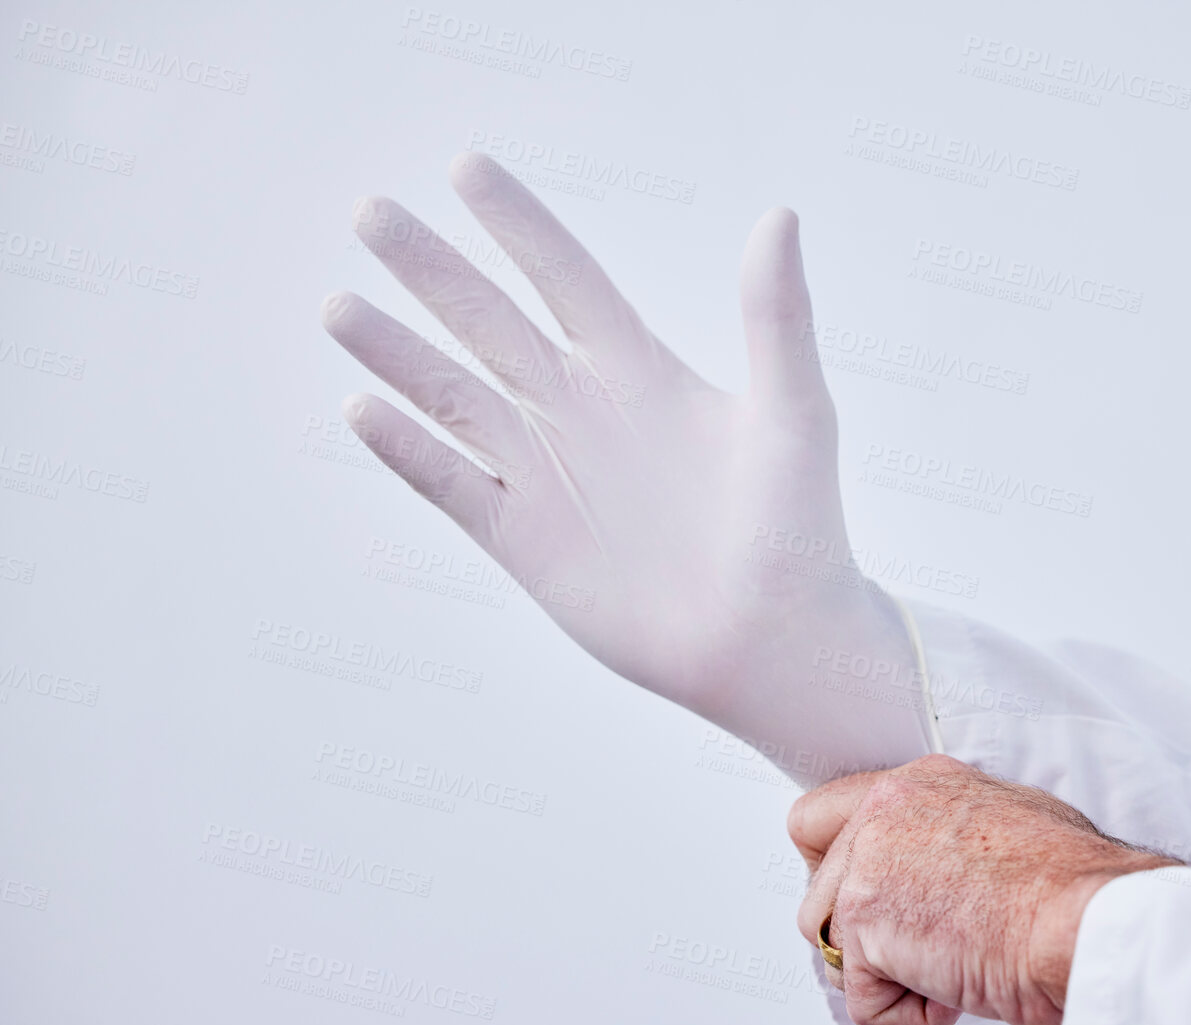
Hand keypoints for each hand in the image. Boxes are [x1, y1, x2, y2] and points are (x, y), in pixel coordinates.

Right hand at [322, 153, 928, 775]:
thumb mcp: (793, 412)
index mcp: (641, 370)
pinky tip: (361, 410)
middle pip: (489, 323)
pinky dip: (410, 450)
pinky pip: (454, 485)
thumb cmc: (801, 527)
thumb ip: (776, 317)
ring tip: (340, 304)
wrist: (776, 641)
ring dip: (398, 354)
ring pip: (454, 398)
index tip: (467, 167)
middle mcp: (582, 411)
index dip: (518, 225)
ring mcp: (548, 475)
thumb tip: (780, 214)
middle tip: (371, 212)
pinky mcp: (526, 542)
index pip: (565, 277)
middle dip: (432, 269)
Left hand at [788, 755, 1173, 1024]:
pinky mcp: (864, 924)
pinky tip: (960, 984)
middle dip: (862, 933)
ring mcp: (866, 864)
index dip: (835, 869)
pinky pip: (862, 998)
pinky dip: (911, 1012)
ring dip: (888, 971)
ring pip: (829, 941)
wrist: (1091, 917)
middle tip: (923, 945)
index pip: (821, 817)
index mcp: (918, 783)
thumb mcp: (1015, 819)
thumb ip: (953, 832)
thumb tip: (942, 866)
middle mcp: (883, 812)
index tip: (866, 899)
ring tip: (955, 960)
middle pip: (818, 890)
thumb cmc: (1077, 883)